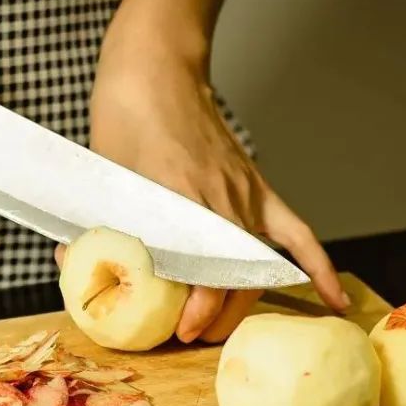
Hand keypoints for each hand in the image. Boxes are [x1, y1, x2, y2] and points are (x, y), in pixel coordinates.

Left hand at [57, 43, 347, 344]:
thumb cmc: (124, 118)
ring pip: (258, 267)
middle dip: (215, 318)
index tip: (180, 330)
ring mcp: (245, 194)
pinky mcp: (257, 187)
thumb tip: (72, 264)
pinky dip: (317, 267)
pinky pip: (296, 234)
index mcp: (182, 199)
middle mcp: (222, 201)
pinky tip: (334, 298)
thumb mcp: (100, 175)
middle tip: (187, 336)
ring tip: (219, 327)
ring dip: (243, 304)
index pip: (207, 273)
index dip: (199, 310)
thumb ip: (93, 223)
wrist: (156, 70)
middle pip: (235, 279)